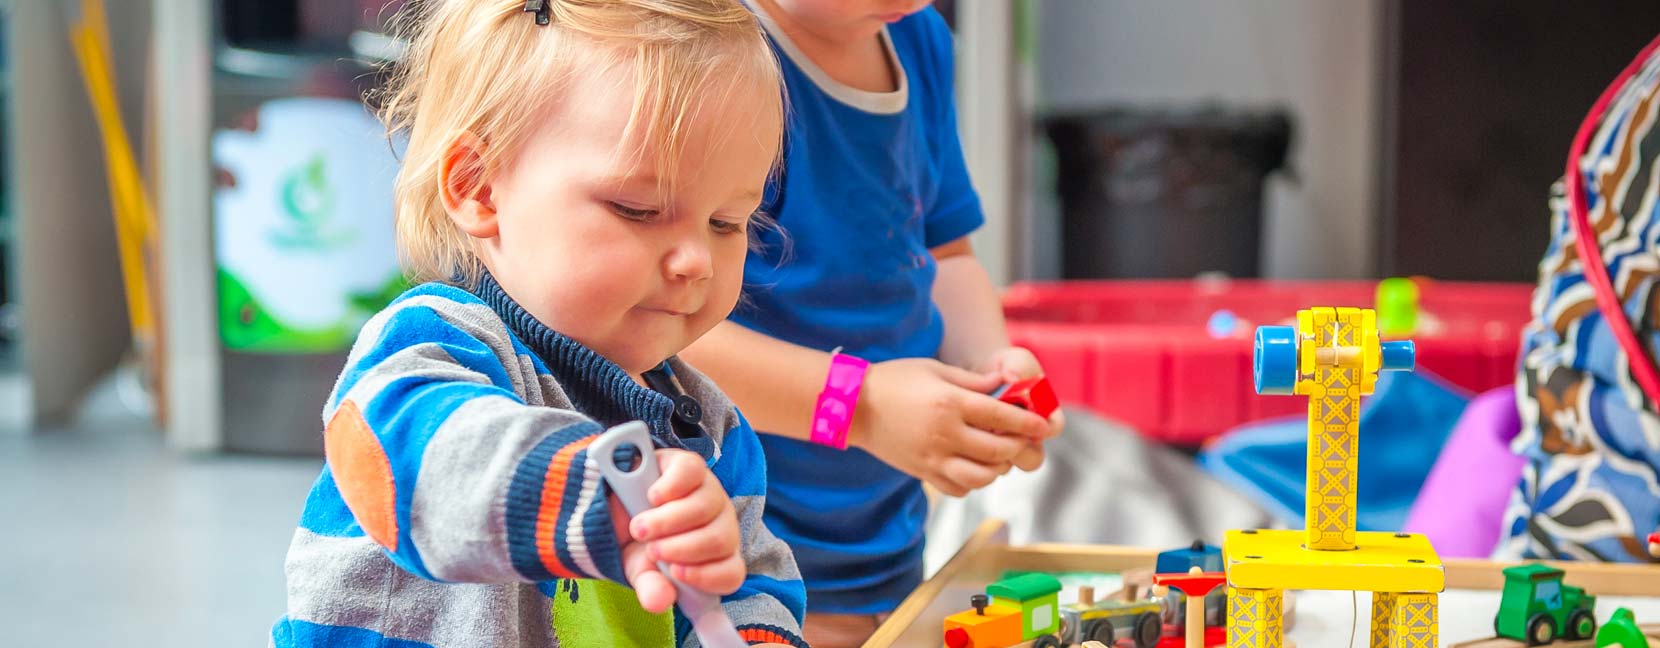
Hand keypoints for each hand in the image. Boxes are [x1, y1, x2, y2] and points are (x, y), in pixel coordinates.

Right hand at [611, 449, 742, 612]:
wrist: (614, 507)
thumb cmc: (638, 543)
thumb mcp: (640, 570)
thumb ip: (651, 587)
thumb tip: (660, 602)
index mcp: (715, 557)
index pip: (731, 573)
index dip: (709, 576)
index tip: (677, 574)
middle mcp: (719, 524)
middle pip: (721, 539)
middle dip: (681, 548)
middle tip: (651, 549)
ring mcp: (709, 492)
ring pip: (705, 508)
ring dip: (668, 521)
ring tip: (640, 527)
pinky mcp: (691, 466)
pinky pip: (691, 473)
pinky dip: (669, 488)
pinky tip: (653, 496)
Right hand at [847, 357, 1055, 496]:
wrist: (854, 407)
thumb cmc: (895, 379)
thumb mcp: (935, 369)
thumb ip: (972, 380)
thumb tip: (1004, 383)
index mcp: (950, 403)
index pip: (1001, 416)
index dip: (1027, 422)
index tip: (1043, 425)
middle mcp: (945, 433)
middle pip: (998, 449)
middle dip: (1017, 445)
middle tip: (1022, 439)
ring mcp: (933, 457)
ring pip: (981, 477)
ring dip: (997, 468)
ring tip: (998, 456)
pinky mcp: (922, 472)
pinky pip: (957, 488)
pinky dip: (973, 483)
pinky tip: (974, 467)